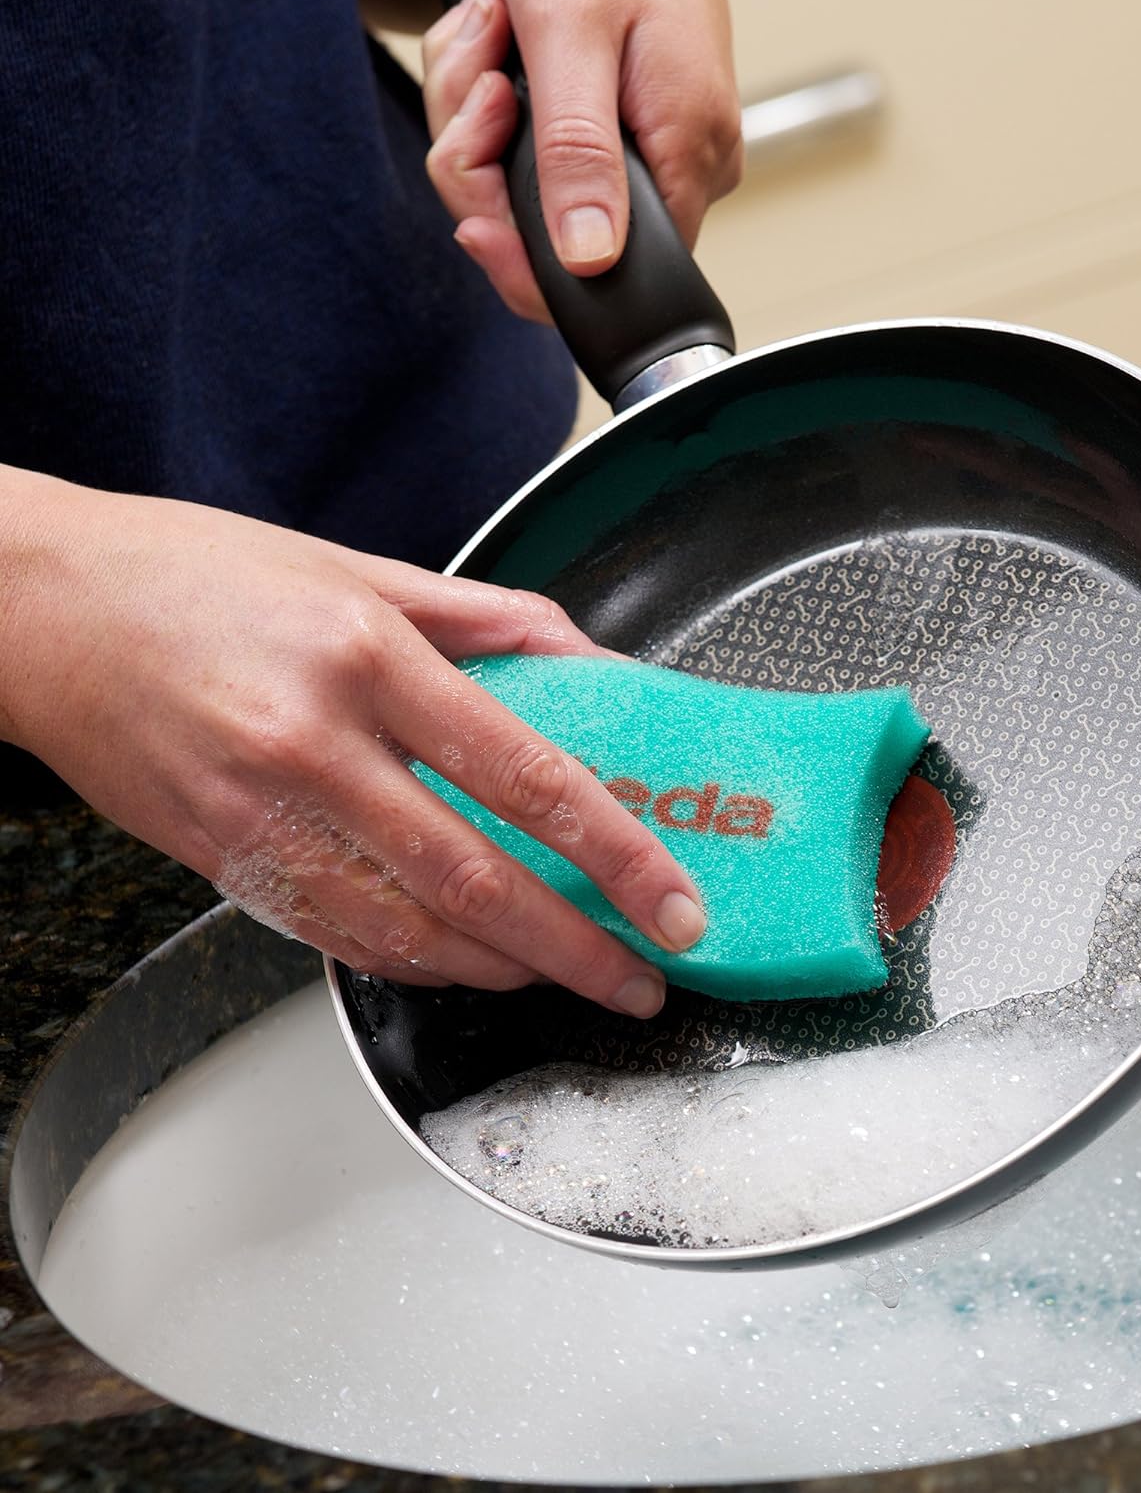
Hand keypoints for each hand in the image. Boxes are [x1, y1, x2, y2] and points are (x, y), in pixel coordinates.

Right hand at [0, 472, 706, 1014]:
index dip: (616, 852)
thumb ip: (486, 621)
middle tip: (640, 980)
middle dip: (577, 950)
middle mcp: (314, 747)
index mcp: (365, 657)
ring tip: (569, 976)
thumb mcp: (357, 567)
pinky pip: (340, 939)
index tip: (671, 902)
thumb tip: (584, 664)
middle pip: (477, 881)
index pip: (525, 774)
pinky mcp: (220, 863)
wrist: (36, 610)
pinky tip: (469, 963)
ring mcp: (260, 817)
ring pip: (409, 933)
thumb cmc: (195, 574)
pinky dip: (418, 965)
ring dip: (504, 971)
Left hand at [422, 0, 741, 320]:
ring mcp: (645, 149)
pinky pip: (534, 153)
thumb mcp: (574, 40)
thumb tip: (590, 258)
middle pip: (556, 237)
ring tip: (489, 37)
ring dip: (477, 120)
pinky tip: (497, 41)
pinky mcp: (612, 129)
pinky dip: (490, 101)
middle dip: (487, 170)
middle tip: (482, 85)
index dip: (527, 259)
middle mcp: (677, 165)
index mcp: (687, 152)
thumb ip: (579, 155)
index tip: (475, 217)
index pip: (607, 273)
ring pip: (529, 192)